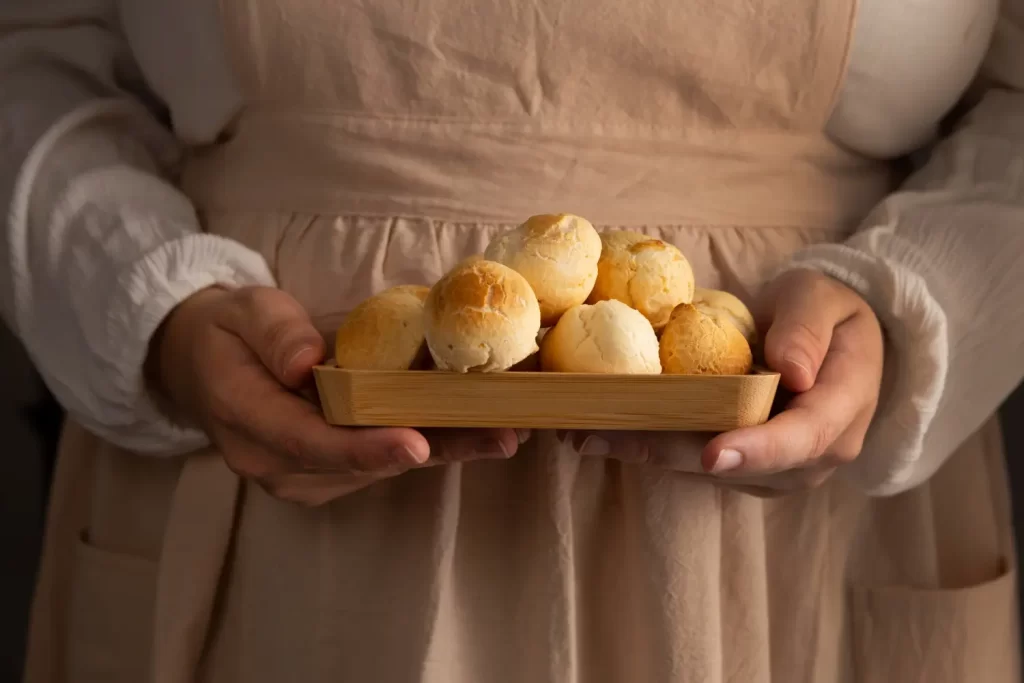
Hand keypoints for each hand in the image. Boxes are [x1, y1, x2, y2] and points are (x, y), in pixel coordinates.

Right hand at [147, 286, 525, 505]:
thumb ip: (275, 334)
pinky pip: (379, 463)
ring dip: (442, 452)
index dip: (365, 448)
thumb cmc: (228, 331)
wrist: (202, 363)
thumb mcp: (243, 311)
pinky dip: (428, 446)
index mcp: (248, 419)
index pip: (310, 441)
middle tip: (499, 435)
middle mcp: (275, 462)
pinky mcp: (325, 473)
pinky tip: (476, 432)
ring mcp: (300, 475)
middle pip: (360, 464)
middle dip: (432, 451)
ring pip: (379, 469)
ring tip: (504, 432)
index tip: (417, 444)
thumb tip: (308, 363)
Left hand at [568, 270, 883, 495]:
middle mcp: (809, 456)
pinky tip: (603, 430)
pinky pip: (694, 461)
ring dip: (647, 452)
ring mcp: (774, 468)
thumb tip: (790, 371)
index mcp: (839, 412)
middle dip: (669, 453)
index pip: (801, 439)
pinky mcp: (742, 468)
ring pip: (706, 469)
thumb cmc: (827, 312)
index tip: (711, 455)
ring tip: (587, 433)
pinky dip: (651, 444)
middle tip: (603, 437)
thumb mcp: (823, 298)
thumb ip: (807, 329)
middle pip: (738, 465)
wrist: (829, 339)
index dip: (755, 450)